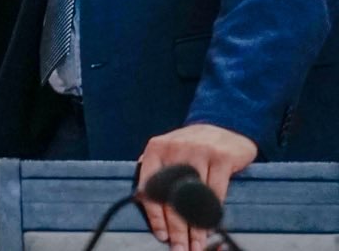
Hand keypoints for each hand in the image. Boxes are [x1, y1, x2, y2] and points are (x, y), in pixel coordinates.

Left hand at [137, 123, 255, 250]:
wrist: (225, 126)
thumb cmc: (192, 146)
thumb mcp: (167, 151)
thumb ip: (154, 170)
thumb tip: (140, 198)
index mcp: (155, 150)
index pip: (149, 188)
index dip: (155, 216)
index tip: (161, 236)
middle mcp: (174, 150)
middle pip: (171, 197)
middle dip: (176, 228)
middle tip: (180, 248)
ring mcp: (198, 152)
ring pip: (194, 198)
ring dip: (196, 226)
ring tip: (198, 244)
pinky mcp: (221, 157)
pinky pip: (216, 192)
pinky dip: (212, 213)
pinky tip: (211, 227)